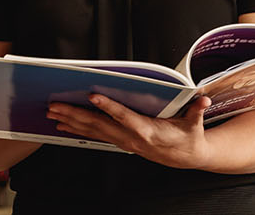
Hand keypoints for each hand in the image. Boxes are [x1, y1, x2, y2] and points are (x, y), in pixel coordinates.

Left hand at [47, 94, 212, 168]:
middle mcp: (130, 137)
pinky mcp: (119, 142)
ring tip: (52, 114)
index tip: (92, 96)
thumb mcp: (194, 125)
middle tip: (55, 106)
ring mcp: (122, 141)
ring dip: (70, 122)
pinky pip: (94, 136)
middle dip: (74, 115)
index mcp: (146, 130)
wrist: (186, 158)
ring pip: (92, 131)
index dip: (109, 107)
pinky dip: (77, 130)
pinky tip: (63, 126)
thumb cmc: (188, 138)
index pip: (124, 117)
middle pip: (99, 125)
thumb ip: (196, 111)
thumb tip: (202, 99)